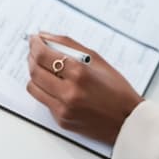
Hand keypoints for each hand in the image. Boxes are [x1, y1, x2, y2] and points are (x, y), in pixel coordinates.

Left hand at [25, 33, 143, 145]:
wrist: (128, 121)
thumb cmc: (117, 89)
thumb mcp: (97, 60)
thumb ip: (68, 45)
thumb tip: (45, 36)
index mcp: (79, 73)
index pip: (43, 55)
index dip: (35, 44)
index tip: (34, 39)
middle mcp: (68, 92)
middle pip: (34, 70)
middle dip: (31, 57)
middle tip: (36, 51)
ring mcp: (63, 108)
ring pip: (33, 87)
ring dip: (35, 74)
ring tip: (44, 68)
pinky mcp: (61, 120)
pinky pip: (43, 101)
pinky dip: (45, 90)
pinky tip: (56, 85)